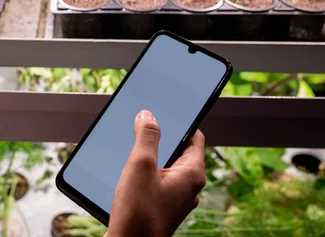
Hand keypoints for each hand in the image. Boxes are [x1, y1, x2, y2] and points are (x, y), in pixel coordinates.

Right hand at [106, 110, 205, 236]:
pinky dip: (147, 173)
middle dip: (163, 138)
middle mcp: (189, 188)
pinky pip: (158, 182)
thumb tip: (149, 116)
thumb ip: (147, 136)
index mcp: (192, 174)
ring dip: (152, 156)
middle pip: (180, 151)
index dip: (182, 122)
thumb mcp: (141, 165)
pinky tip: (129, 173)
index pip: (195, 137)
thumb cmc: (139, 213)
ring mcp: (176, 199)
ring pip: (167, 167)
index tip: (167, 111)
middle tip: (145, 127)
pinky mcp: (162, 208)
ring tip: (133, 150)